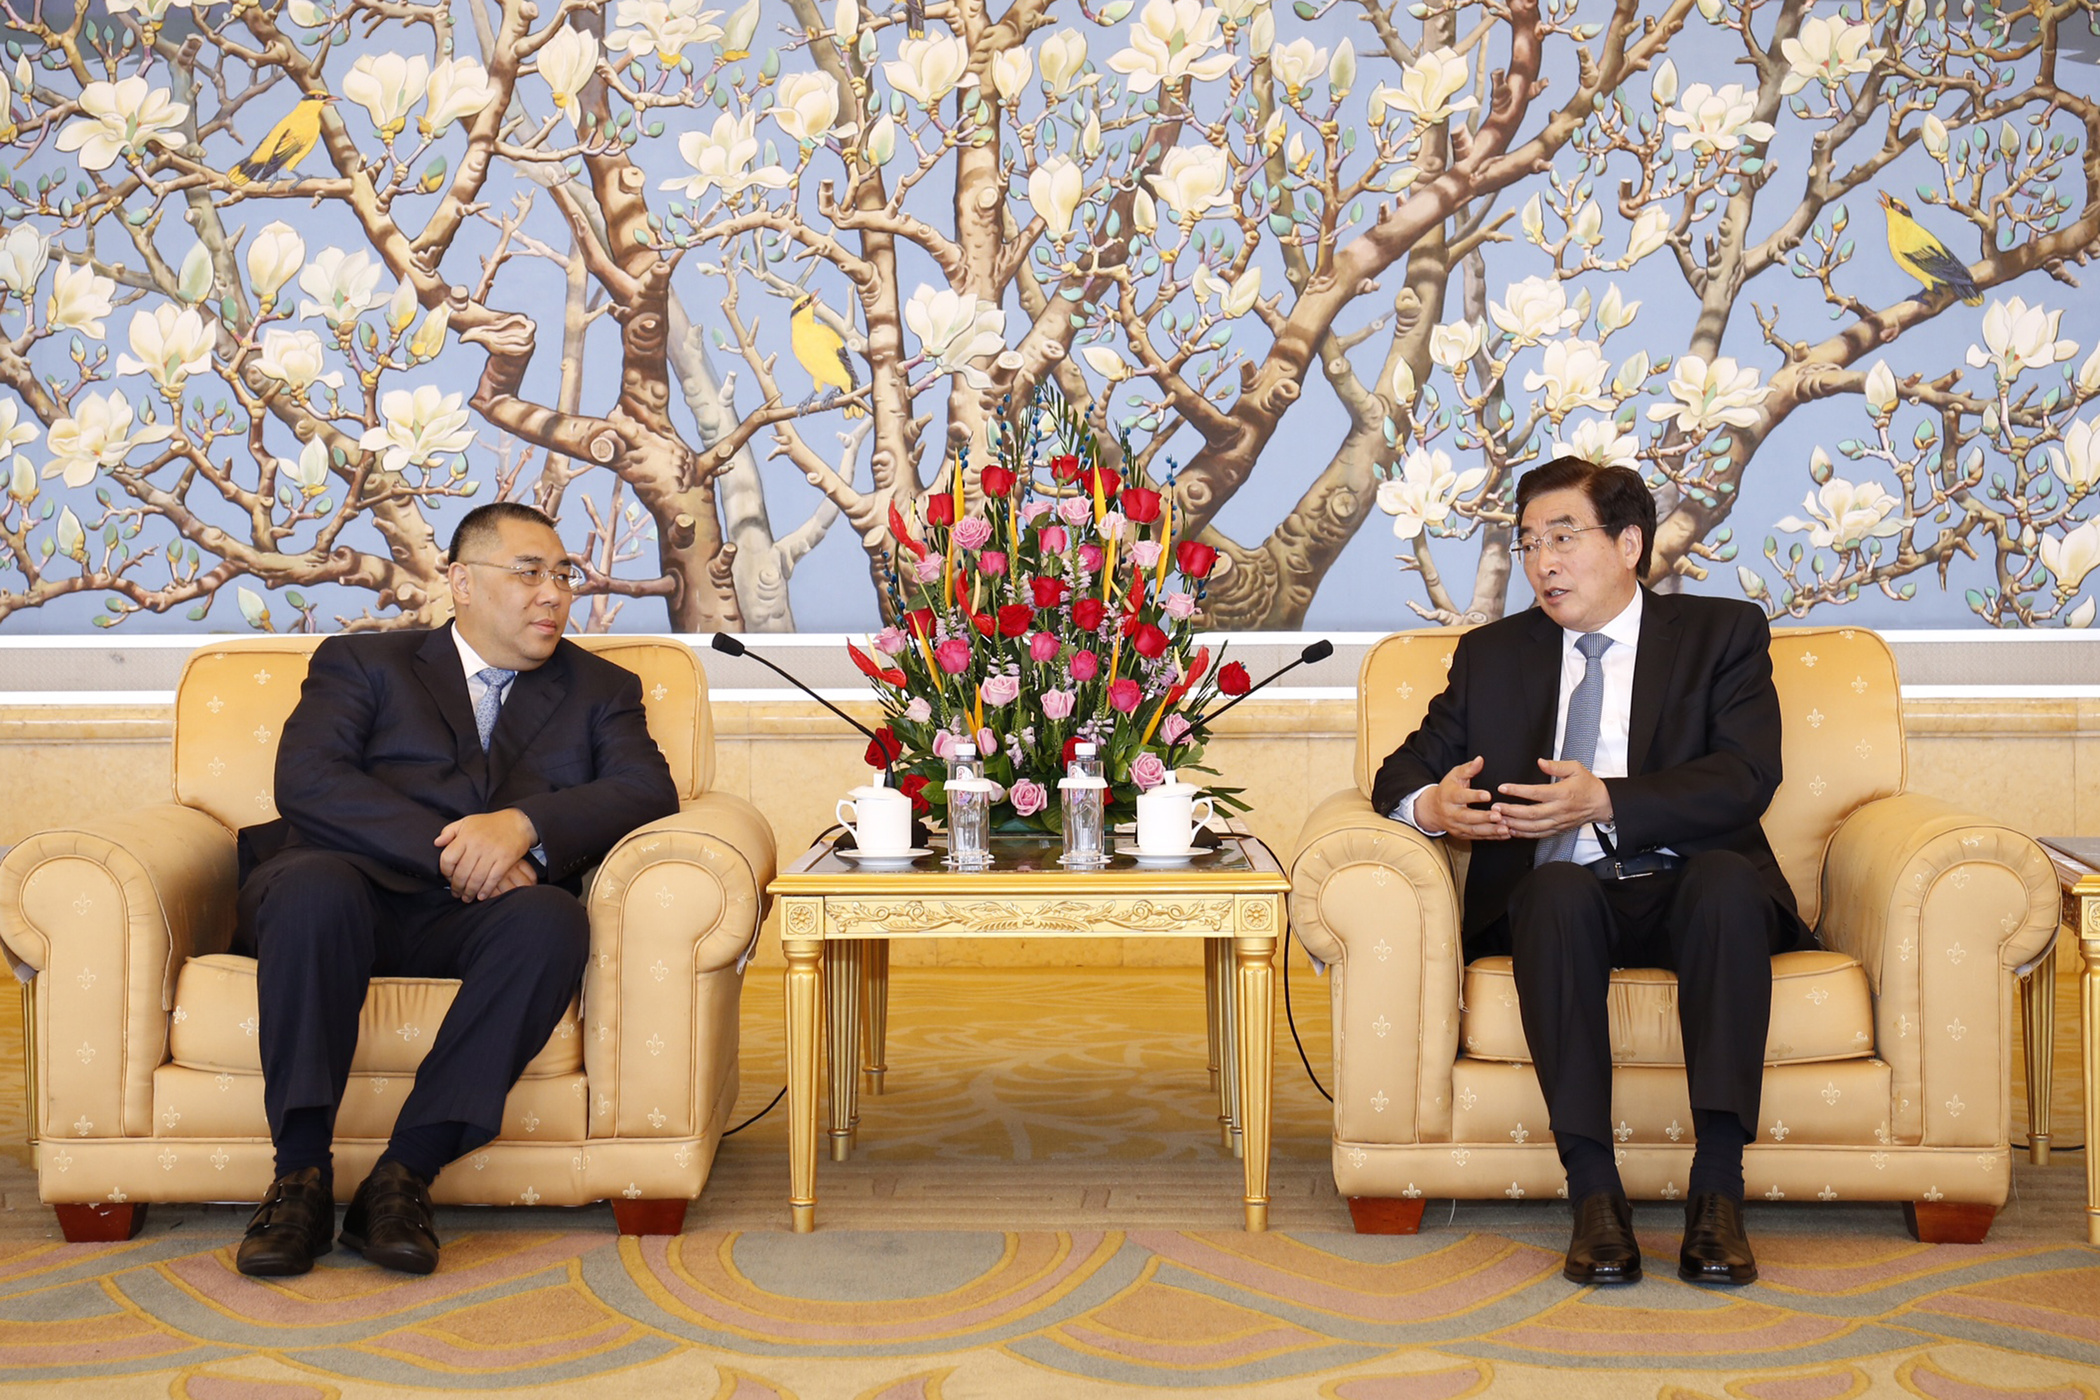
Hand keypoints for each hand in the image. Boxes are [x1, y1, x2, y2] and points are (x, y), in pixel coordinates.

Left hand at [435, 809, 538, 900]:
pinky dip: (486, 890)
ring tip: (467, 897)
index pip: (448, 859)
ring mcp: (492, 853)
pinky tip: (481, 895)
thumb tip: (436, 843)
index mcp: (465, 837)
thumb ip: (449, 831)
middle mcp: (477, 845)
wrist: (517, 821)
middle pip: (461, 873)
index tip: (448, 878)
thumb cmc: (489, 823)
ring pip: (476, 879)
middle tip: (457, 893)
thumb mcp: (466, 822)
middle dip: (457, 887)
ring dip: (470, 892)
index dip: (445, 872)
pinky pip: (493, 879)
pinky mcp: (505, 859)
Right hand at [1416, 756, 1510, 840]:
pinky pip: (1477, 837)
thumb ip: (1468, 769)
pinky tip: (1505, 834)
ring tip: (1506, 829)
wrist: (1433, 809)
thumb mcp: (1455, 775)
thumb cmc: (1448, 789)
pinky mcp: (1462, 835)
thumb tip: (1480, 759)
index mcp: (1448, 796)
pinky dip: (1492, 837)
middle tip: (1499, 816)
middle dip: (1483, 818)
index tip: (1488, 795)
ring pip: (1473, 830)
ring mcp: (1456, 826)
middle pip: (1467, 817)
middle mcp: (1451, 813)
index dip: (1474, 796)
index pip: (1461, 796)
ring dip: (1490, 830)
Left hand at [1494, 758, 1612, 838]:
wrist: (1602, 803)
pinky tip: (1511, 830)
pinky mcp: (1558, 829)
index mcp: (1562, 793)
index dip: (1517, 791)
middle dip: (1511, 811)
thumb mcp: (1575, 768)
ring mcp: (1558, 822)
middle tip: (1495, 808)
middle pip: (1531, 814)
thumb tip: (1540, 762)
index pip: (1536, 793)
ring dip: (1514, 825)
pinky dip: (1524, 834)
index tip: (1503, 788)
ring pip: (1533, 827)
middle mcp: (1559, 809)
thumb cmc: (1588, 785)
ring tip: (1499, 820)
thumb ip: (1556, 765)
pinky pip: (1538, 835)